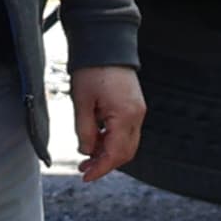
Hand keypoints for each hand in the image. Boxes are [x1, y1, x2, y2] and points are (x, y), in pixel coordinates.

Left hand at [69, 64, 143, 179]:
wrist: (105, 44)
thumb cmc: (92, 70)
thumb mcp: (81, 102)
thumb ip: (85, 130)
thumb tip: (87, 151)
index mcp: (125, 116)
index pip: (115, 153)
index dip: (100, 168)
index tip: (86, 176)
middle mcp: (136, 116)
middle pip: (125, 153)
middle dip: (105, 163)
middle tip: (84, 168)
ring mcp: (138, 111)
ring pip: (127, 144)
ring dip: (109, 152)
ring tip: (87, 155)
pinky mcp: (134, 106)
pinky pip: (127, 132)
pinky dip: (112, 141)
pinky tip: (97, 140)